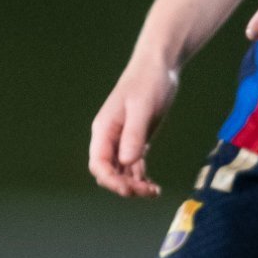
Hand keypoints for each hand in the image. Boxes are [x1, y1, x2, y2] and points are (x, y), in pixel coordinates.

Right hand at [88, 54, 181, 196]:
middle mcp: (109, 138)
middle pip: (109, 172)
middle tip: (148, 191)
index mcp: (104, 129)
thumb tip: (126, 162)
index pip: (98, 164)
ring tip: (154, 191)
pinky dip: (140, 178)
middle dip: (125, 186)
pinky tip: (153, 185)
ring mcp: (121, 140)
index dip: (111, 181)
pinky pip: (132, 166)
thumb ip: (134, 134)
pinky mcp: (134, 140)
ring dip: (134, 185)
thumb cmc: (148, 82)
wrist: (159, 66)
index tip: (129, 190)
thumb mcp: (142, 107)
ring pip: (121, 172)